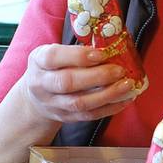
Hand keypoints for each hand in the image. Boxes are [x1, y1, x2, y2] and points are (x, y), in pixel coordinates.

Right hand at [18, 43, 139, 123]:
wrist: (35, 100)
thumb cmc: (52, 69)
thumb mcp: (55, 53)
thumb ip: (76, 50)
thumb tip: (110, 45)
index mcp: (39, 61)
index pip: (53, 57)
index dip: (78, 56)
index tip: (101, 54)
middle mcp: (42, 84)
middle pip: (67, 83)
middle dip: (97, 76)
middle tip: (119, 70)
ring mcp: (53, 104)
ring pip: (79, 103)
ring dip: (107, 94)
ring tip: (127, 85)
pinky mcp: (65, 117)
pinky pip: (89, 115)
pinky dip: (109, 108)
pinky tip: (125, 99)